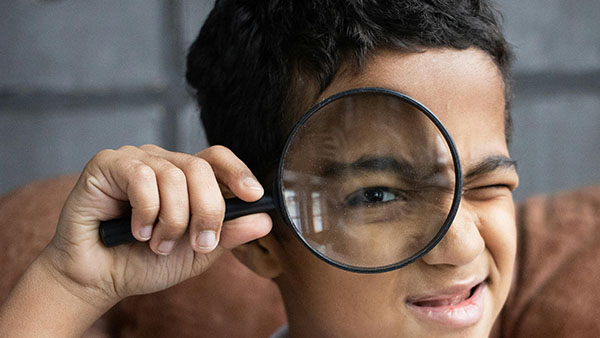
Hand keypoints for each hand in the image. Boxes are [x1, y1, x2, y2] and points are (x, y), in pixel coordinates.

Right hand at [40, 145, 271, 308]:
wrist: (99, 280)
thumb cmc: (144, 263)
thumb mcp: (197, 253)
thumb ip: (228, 234)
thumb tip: (265, 219)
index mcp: (184, 178)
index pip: (217, 158)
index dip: (238, 172)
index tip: (253, 196)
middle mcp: (161, 162)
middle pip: (200, 167)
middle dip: (207, 210)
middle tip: (199, 243)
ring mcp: (135, 160)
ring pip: (174, 175)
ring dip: (172, 220)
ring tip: (158, 243)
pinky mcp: (107, 164)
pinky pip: (142, 177)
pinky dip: (146, 212)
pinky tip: (136, 230)